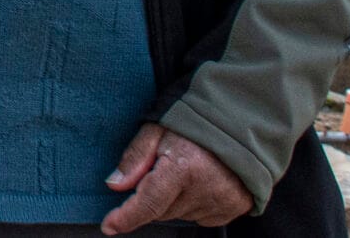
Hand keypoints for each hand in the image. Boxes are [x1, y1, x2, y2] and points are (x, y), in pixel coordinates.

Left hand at [103, 124, 249, 231]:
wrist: (239, 126)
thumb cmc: (195, 123)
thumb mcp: (157, 129)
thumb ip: (135, 157)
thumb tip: (114, 184)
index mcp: (183, 167)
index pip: (149, 203)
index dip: (127, 218)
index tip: (109, 226)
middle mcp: (204, 189)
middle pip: (161, 211)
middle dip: (153, 196)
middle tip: (162, 169)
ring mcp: (223, 202)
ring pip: (180, 215)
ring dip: (174, 200)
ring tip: (186, 171)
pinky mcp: (235, 208)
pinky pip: (201, 217)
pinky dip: (194, 204)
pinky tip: (200, 182)